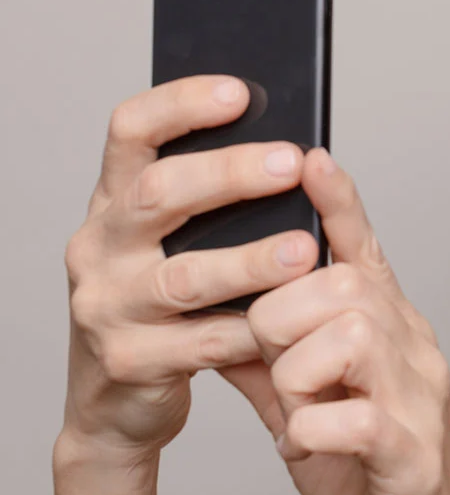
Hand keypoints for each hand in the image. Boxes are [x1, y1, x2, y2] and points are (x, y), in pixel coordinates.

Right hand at [59, 75, 318, 464]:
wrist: (117, 403)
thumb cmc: (166, 307)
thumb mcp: (173, 245)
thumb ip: (210, 204)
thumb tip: (293, 151)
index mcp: (113, 203)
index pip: (131, 131)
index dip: (181, 104)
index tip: (239, 91)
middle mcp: (99, 246)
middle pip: (158, 194)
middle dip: (229, 174)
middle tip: (291, 163)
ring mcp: (106, 305)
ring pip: (184, 276)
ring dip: (250, 260)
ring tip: (305, 249)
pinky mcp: (127, 361)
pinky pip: (201, 342)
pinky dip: (251, 330)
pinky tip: (290, 321)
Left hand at [219, 149, 449, 494]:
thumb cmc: (362, 467)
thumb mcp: (304, 400)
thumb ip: (268, 352)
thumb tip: (219, 304)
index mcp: (387, 327)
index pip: (365, 249)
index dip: (338, 203)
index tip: (310, 156)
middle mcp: (412, 347)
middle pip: (345, 283)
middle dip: (285, 314)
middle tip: (274, 361)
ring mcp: (419, 396)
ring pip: (350, 335)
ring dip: (299, 371)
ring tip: (296, 407)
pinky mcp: (412, 451)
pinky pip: (354, 417)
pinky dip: (312, 429)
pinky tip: (306, 443)